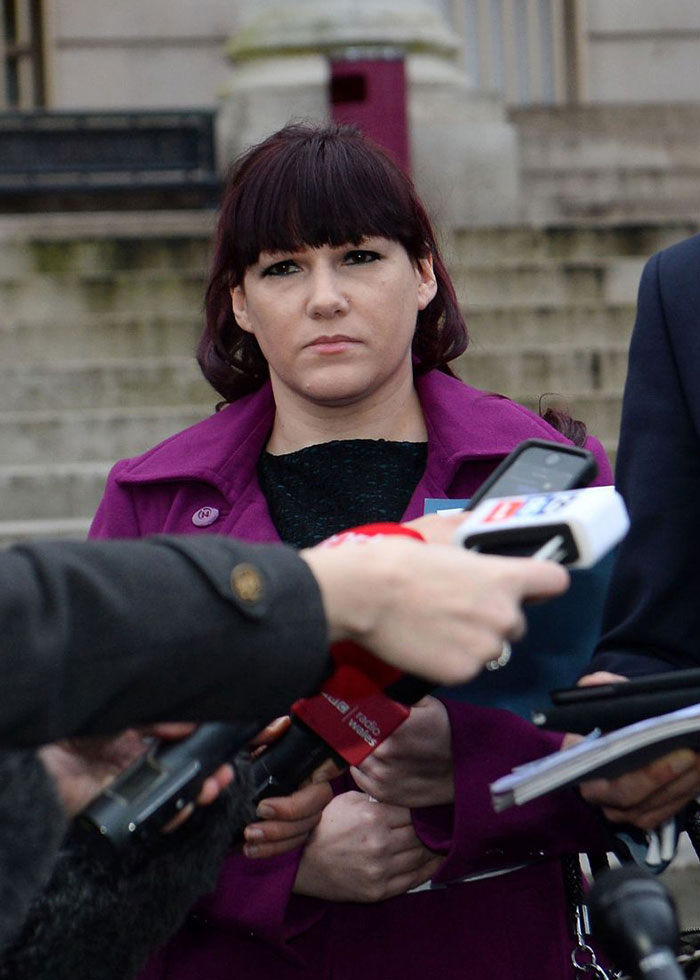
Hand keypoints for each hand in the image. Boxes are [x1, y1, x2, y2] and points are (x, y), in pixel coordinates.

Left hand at [38, 724, 233, 819]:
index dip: (205, 749)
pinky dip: (173, 815)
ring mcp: (131, 792)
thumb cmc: (73, 728)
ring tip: (214, 786)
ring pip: (173, 799)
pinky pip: (152, 819)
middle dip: (210, 775)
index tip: (228, 747)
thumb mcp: (123, 714)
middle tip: (225, 772)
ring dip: (199, 795)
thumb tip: (189, 724)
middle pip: (183, 776)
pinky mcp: (119, 814)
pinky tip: (187, 804)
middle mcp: (138, 768)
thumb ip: (156, 719)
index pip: (181, 747)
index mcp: (138, 741)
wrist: (34, 754)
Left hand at [242, 715, 339, 858]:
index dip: (300, 803)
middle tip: (253, 824)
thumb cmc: (247, 756)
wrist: (228, 777)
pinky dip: (269, 850)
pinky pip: (288, 845)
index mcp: (307, 772)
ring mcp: (302, 815)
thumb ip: (263, 733)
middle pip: (311, 816)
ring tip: (249, 837)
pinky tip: (250, 850)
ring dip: (274, 840)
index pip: (320, 790)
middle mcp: (309, 794)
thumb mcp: (251, 743)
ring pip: (300, 834)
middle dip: (282, 824)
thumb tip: (281, 725)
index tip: (264, 805)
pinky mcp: (289, 830)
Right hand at [293, 791, 441, 901]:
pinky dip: (428, 870)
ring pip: (419, 856)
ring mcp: (380, 870)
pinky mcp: (379, 891)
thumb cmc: (324, 826)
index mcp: (373, 817)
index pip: (412, 811)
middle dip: (430, 828)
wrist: (301, 861)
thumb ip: (376, 797)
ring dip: (433, 848)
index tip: (431, 807)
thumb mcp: (348, 800)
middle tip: (443, 822)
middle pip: (419, 834)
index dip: (423, 809)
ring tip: (443, 840)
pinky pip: (412, 880)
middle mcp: (380, 844)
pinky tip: (437, 861)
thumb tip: (400, 793)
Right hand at [301, 529, 568, 685]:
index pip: (555, 582)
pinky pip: (468, 668)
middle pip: (517, 622)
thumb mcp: (441, 536)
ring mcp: (485, 648)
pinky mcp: (463, 673)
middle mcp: (504, 615)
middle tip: (458, 607)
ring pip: (492, 648)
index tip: (528, 586)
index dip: (541, 584)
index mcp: (505, 577)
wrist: (364, 594)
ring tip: (437, 625)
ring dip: (473, 641)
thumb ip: (473, 540)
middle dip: (494, 617)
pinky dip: (451, 660)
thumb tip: (480, 526)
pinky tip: (427, 642)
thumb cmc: (398, 561)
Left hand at [351, 696, 453, 806]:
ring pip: (356, 757)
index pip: (360, 715)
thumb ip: (400, 695)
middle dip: (360, 732)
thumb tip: (377, 687)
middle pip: (355, 737)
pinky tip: (371, 761)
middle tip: (366, 727)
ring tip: (371, 744)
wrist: (466, 769)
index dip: (358, 711)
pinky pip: (359, 778)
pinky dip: (361, 769)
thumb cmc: (447, 732)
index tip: (359, 708)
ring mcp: (382, 775)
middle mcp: (383, 752)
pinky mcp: (384, 793)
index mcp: (392, 726)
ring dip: (361, 750)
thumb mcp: (428, 704)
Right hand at [573, 672, 699, 829]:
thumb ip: (598, 687)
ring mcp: (621, 810)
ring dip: (682, 782)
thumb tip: (595, 683)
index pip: (599, 772)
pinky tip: (699, 768)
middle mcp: (596, 794)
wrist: (618, 739)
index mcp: (577, 763)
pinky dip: (687, 790)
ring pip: (655, 805)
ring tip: (699, 755)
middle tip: (687, 752)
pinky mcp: (645, 816)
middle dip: (662, 775)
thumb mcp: (601, 697)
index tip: (651, 745)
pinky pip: (668, 810)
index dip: (628, 766)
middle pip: (630, 796)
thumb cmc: (609, 720)